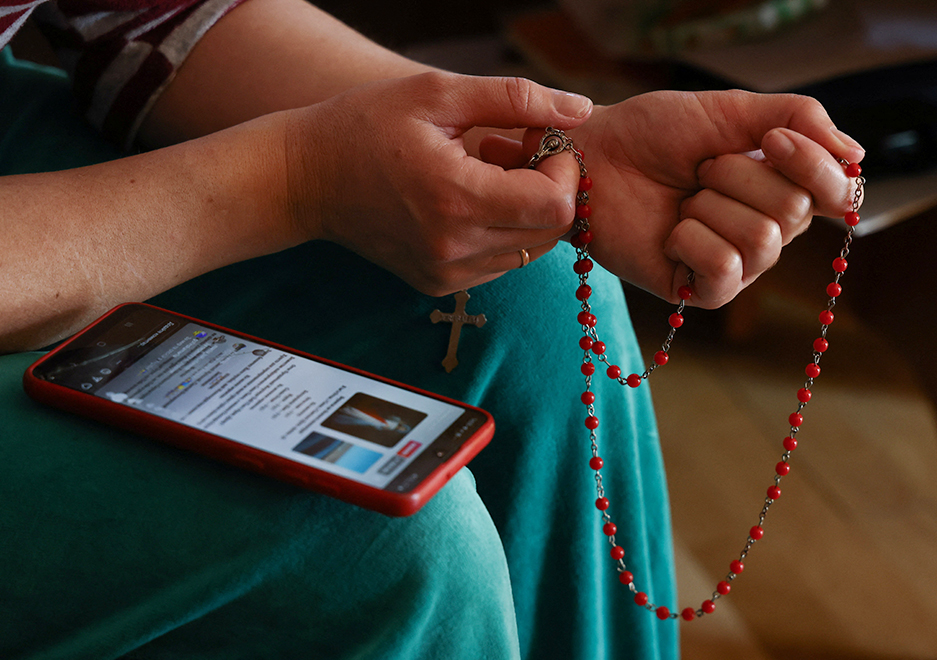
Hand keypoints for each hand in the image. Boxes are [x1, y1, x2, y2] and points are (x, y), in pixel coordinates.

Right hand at [283, 71, 593, 295]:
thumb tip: (582, 109)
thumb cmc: (366, 124)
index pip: (556, 205)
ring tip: (485, 174)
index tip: (539, 138)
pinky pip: (499, 261)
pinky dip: (500, 230)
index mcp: (456, 198)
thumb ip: (516, 98)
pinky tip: (468, 199)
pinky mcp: (438, 285)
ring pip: (529, 250)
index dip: (565, 169)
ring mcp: (445, 274)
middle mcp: (454, 249)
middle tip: (513, 152)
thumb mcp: (438, 93)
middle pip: (550, 232)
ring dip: (525, 211)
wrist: (304, 179)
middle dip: (549, 188)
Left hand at [481, 90, 864, 306]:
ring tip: (683, 199)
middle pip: (795, 213)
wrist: (596, 157)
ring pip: (762, 242)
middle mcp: (768, 230)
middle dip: (739, 177)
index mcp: (783, 186)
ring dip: (711, 206)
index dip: (813, 165)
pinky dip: (691, 239)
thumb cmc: (656, 133)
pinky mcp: (701, 291)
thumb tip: (857, 156)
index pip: (838, 190)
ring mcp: (737, 265)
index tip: (771, 140)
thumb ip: (800, 119)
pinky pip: (724, 269)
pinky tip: (671, 232)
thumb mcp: (733, 110)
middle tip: (699, 170)